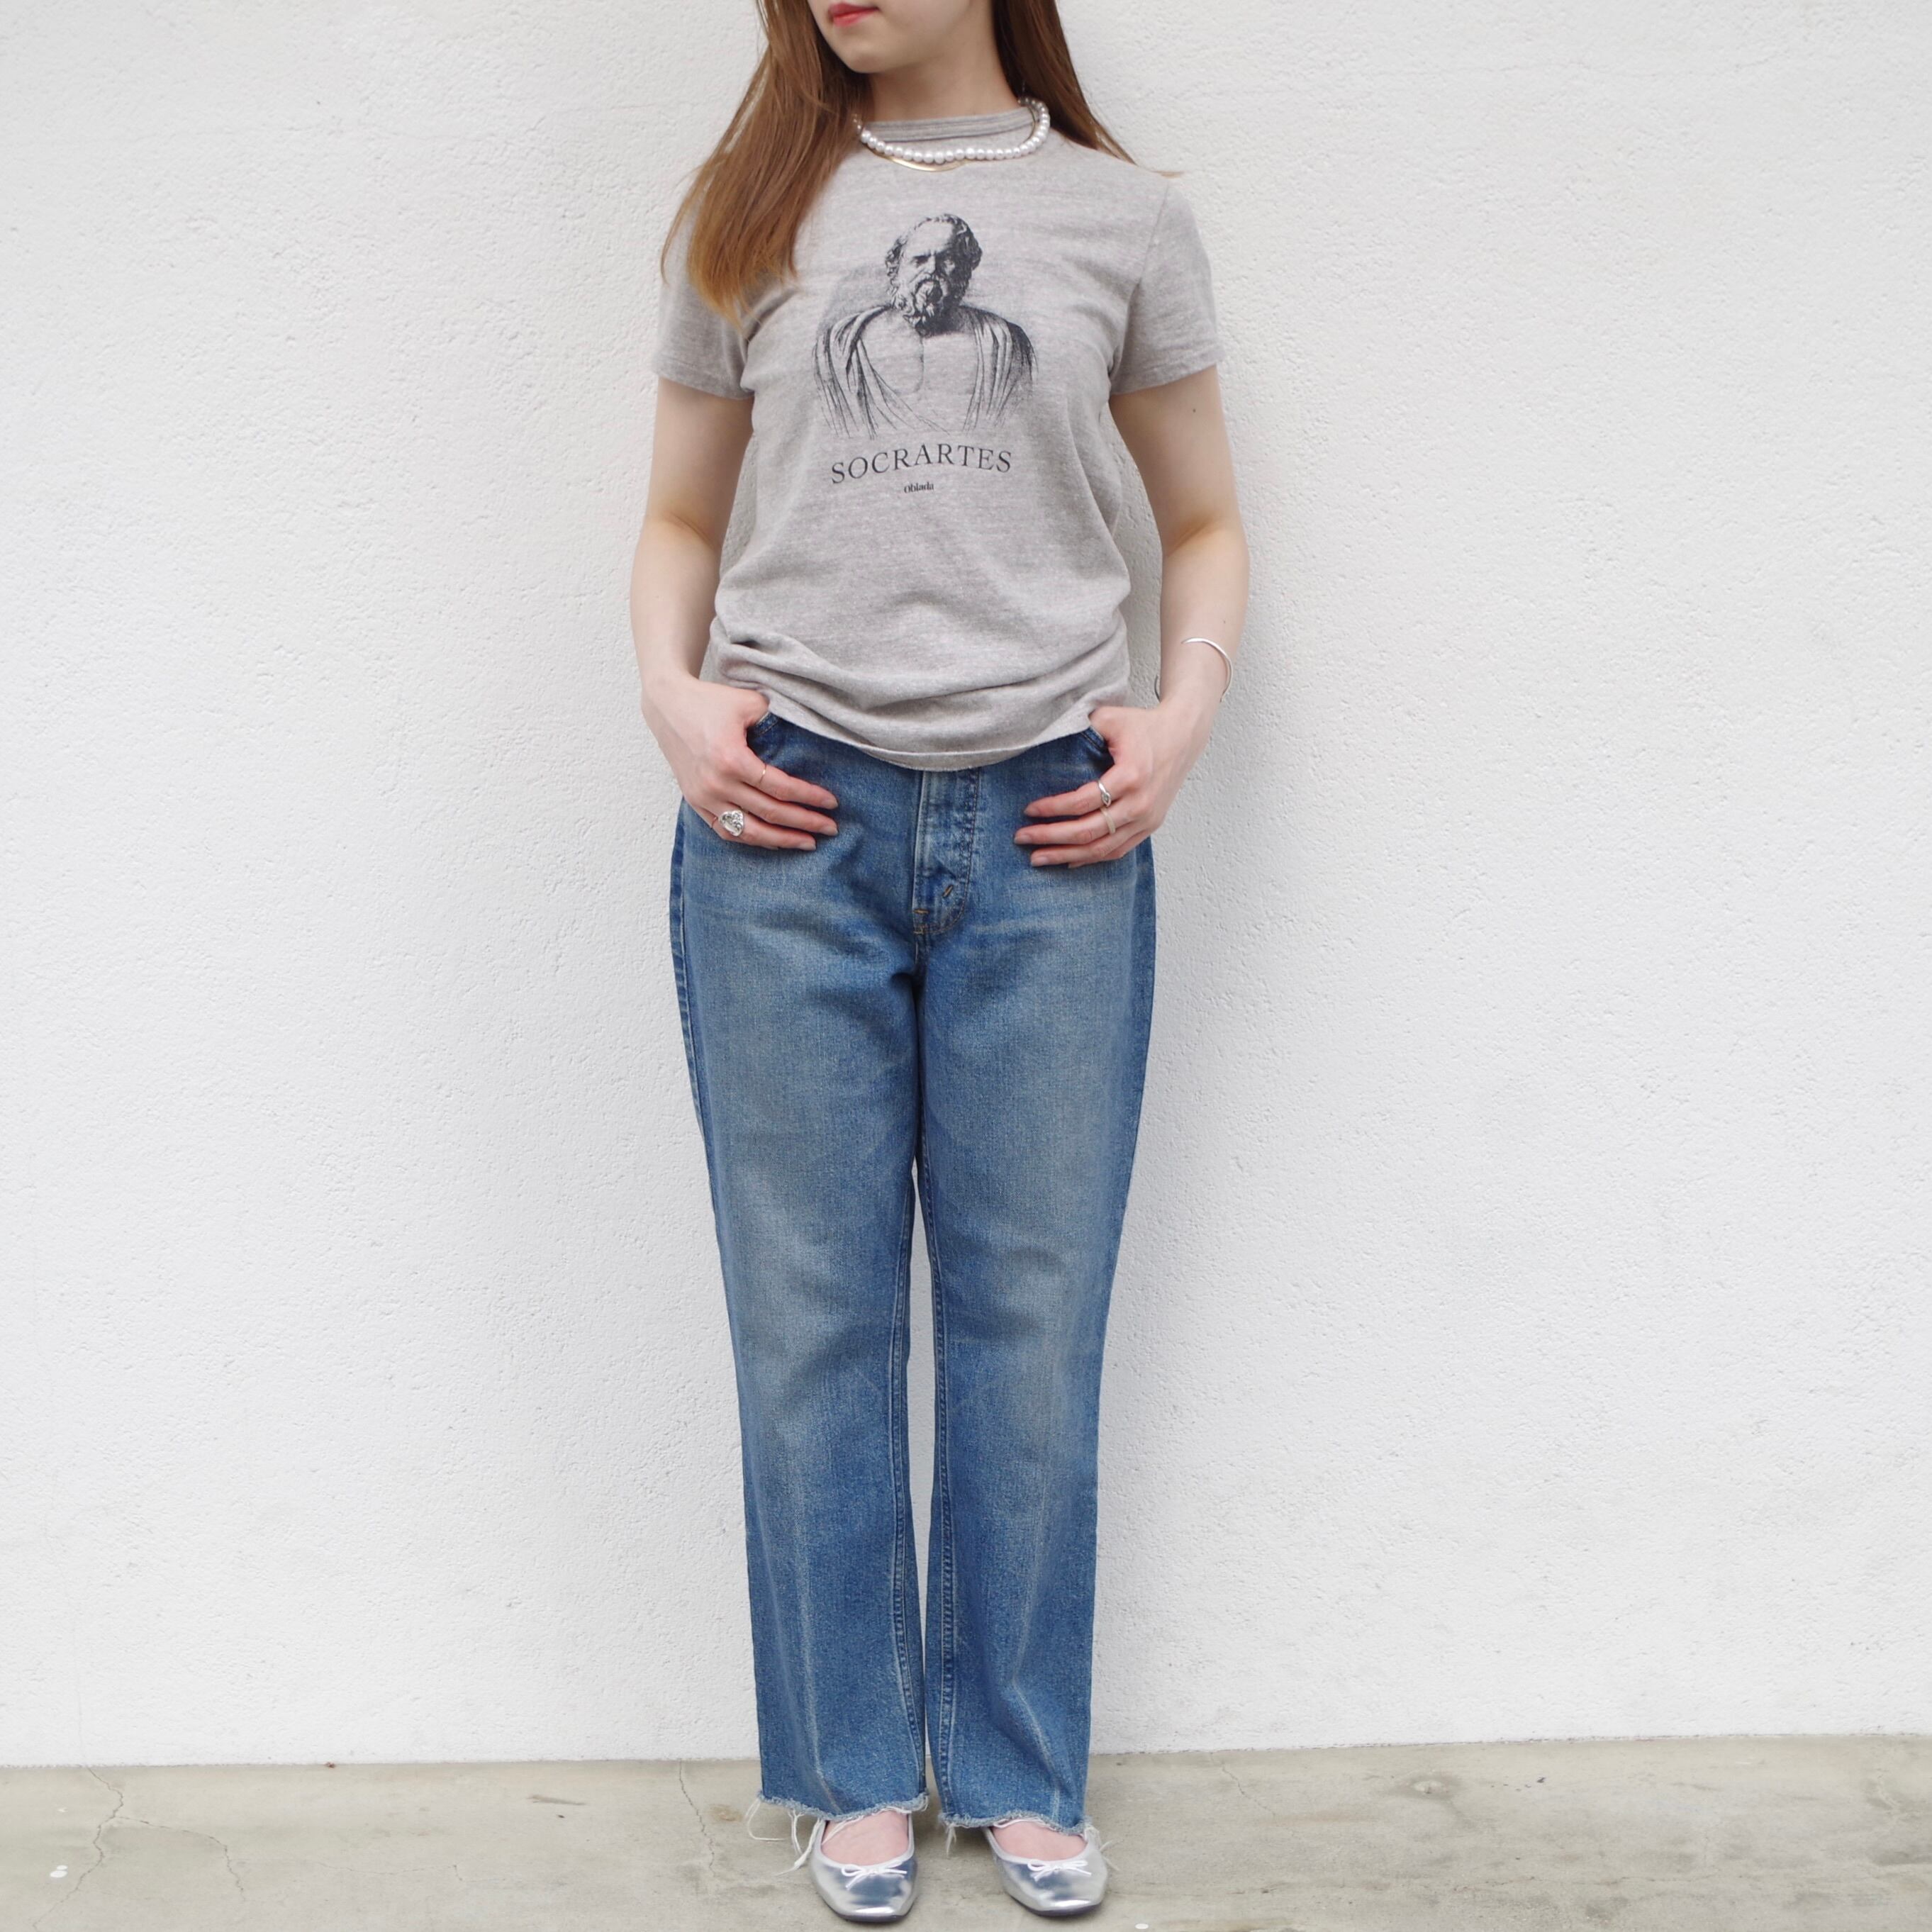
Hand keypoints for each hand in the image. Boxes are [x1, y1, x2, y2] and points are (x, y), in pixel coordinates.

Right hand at [641, 675, 837, 849]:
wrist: (667, 705)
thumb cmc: (710, 701)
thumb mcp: (749, 703)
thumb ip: (778, 722)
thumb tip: (810, 741)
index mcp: (731, 759)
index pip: (780, 788)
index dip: (810, 797)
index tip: (832, 803)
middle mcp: (716, 784)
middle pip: (770, 813)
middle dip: (805, 823)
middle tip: (830, 828)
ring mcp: (703, 797)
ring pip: (749, 831)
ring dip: (781, 840)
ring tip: (808, 843)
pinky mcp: (695, 802)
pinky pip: (727, 831)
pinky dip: (752, 839)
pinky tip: (774, 841)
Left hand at [1016, 690, 1218, 865]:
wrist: (1182, 736)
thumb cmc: (1143, 726)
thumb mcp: (1110, 717)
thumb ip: (1080, 728)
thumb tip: (1042, 739)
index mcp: (1131, 775)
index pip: (1084, 801)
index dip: (1053, 808)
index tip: (1029, 809)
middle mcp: (1141, 803)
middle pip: (1089, 832)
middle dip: (1051, 837)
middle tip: (1022, 838)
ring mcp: (1148, 819)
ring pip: (1102, 849)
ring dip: (1067, 856)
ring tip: (1038, 858)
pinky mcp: (1151, 826)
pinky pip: (1118, 851)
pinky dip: (1091, 858)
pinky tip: (1068, 862)